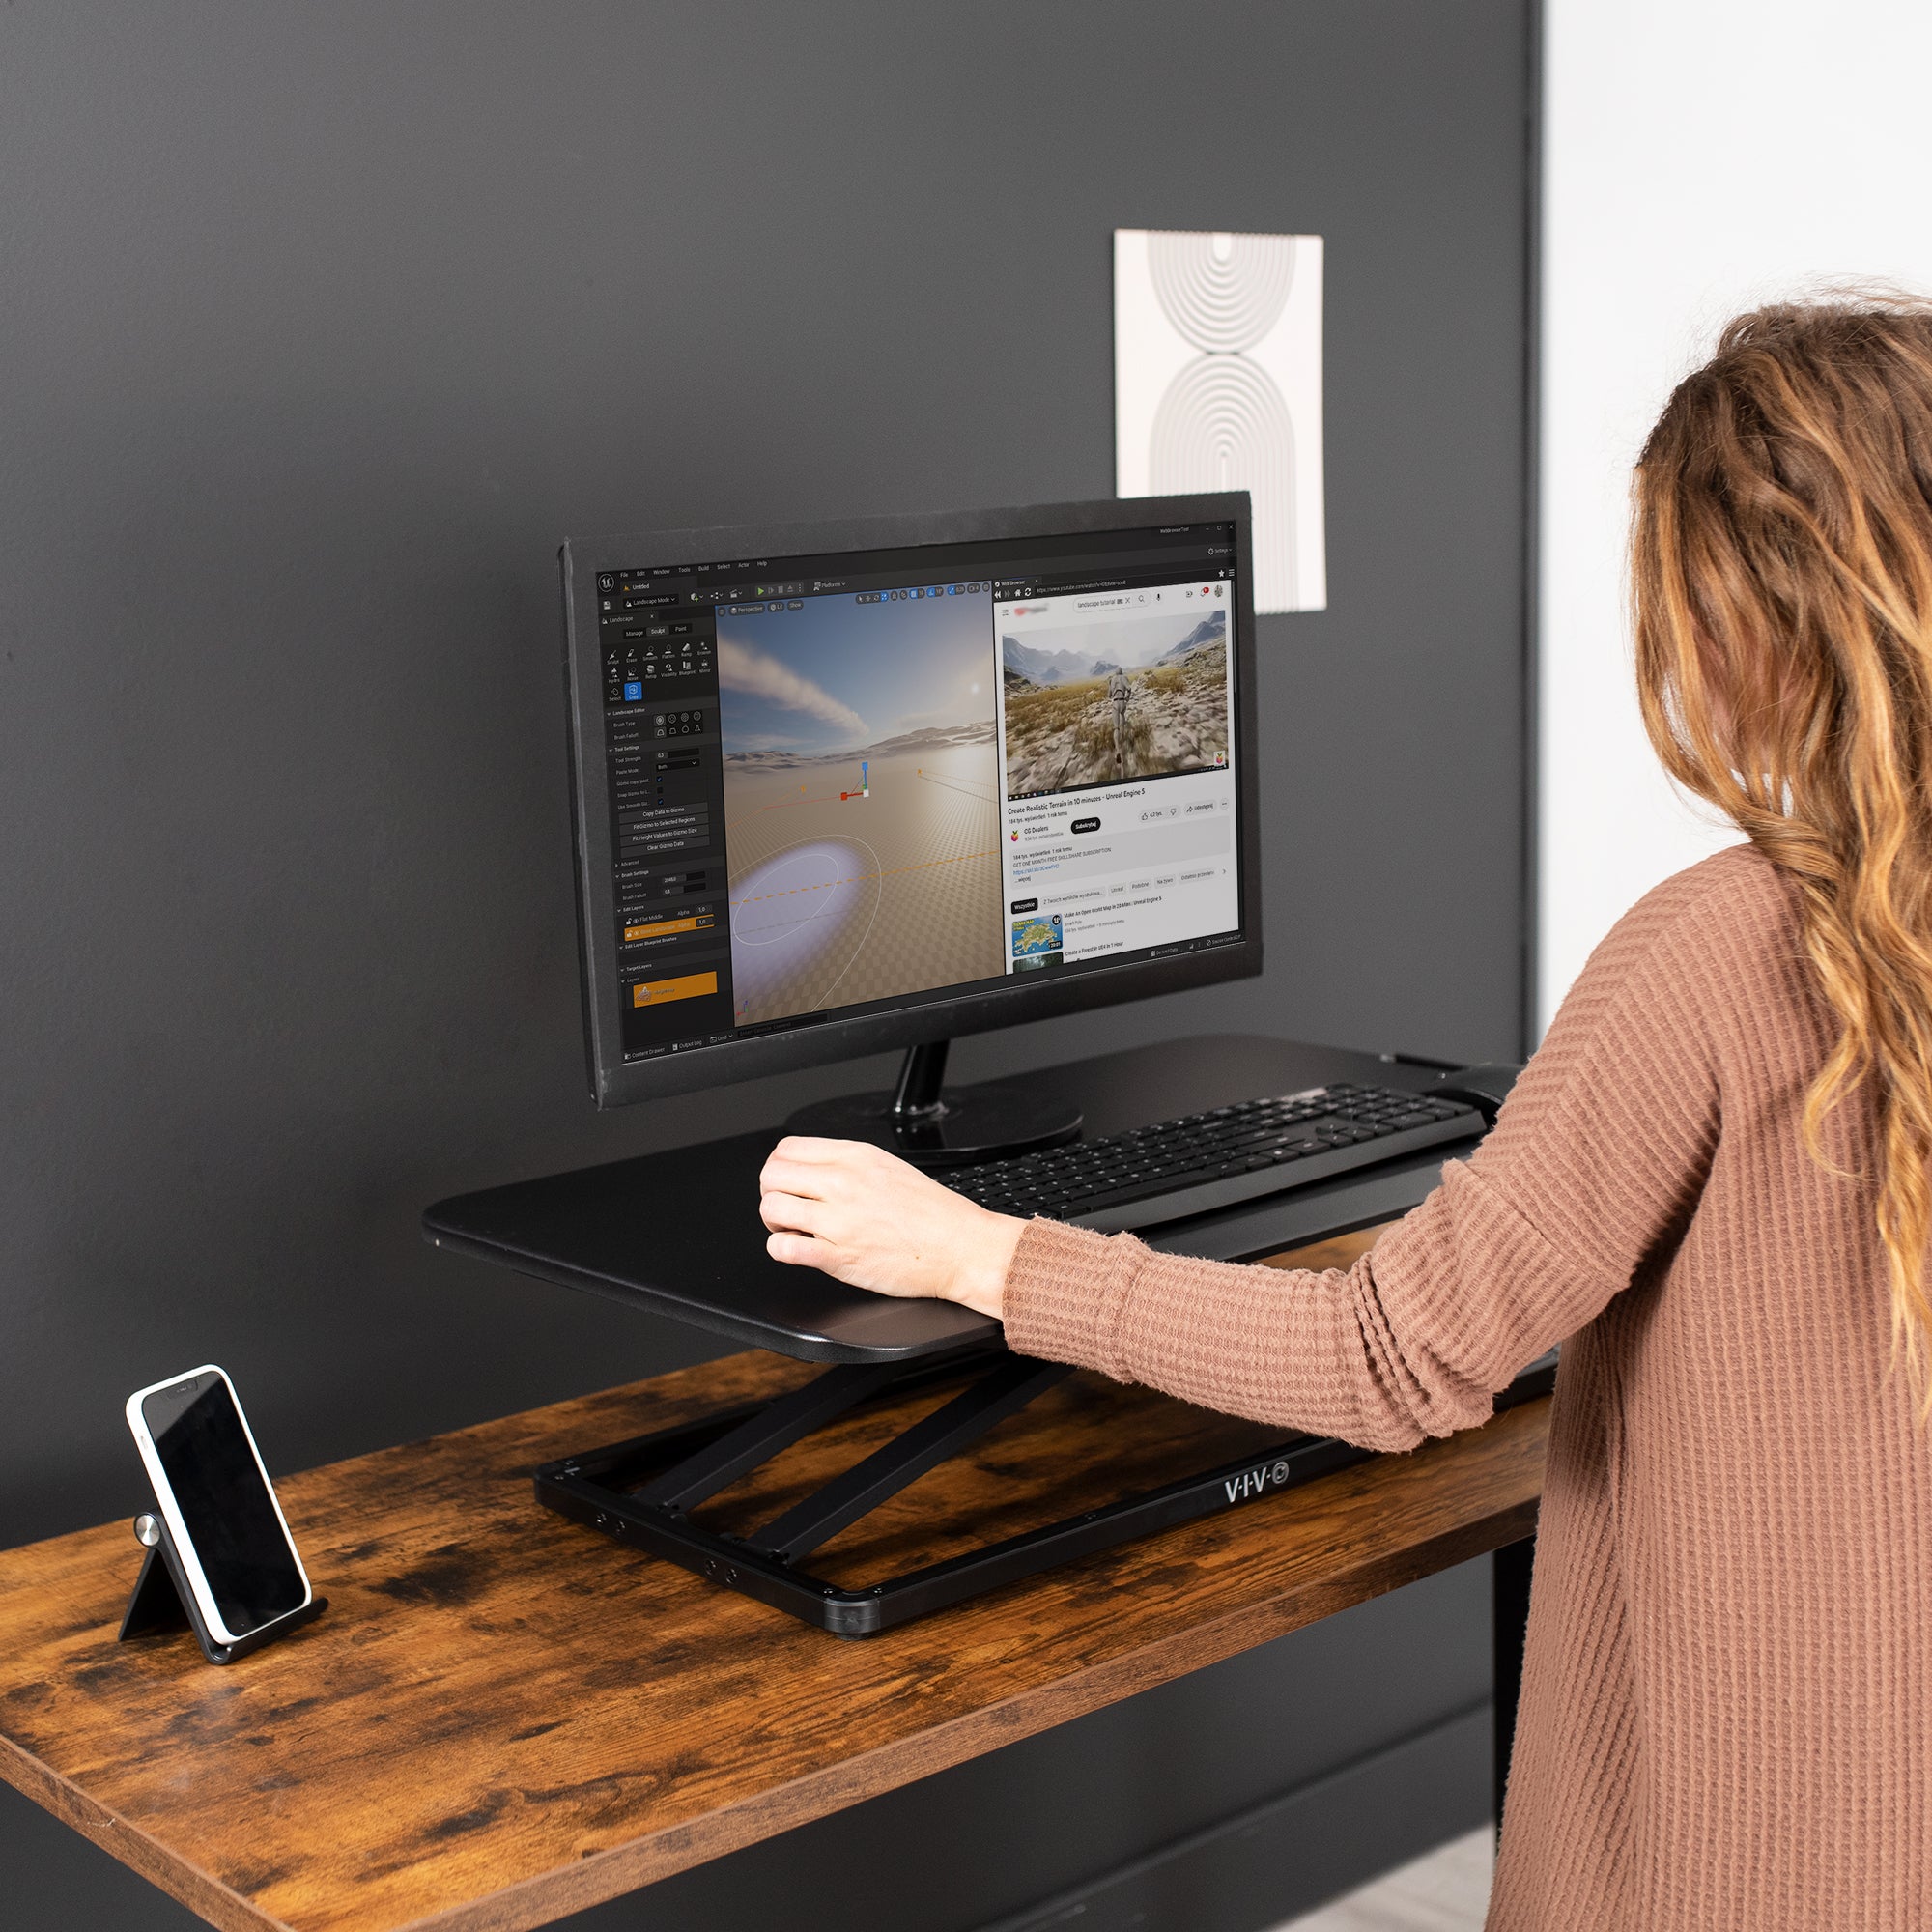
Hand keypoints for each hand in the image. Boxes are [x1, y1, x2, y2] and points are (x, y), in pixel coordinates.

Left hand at [758, 1136, 1025, 1318]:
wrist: (960, 1247)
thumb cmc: (934, 1213)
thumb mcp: (889, 1168)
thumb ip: (847, 1165)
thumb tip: (812, 1170)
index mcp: (855, 1157)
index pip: (787, 1149)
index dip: (779, 1167)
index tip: (788, 1182)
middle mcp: (842, 1183)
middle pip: (771, 1175)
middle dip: (772, 1192)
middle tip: (788, 1207)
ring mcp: (837, 1220)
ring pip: (771, 1209)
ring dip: (775, 1223)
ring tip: (793, 1230)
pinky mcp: (836, 1257)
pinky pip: (782, 1249)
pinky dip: (781, 1250)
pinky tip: (800, 1250)